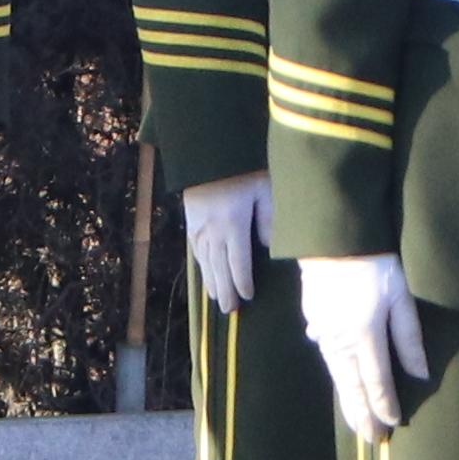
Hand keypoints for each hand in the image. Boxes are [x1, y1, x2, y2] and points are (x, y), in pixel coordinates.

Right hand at [179, 172, 269, 312]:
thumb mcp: (264, 188)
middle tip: (230, 311)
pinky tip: (205, 272)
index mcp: (233, 223)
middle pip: (219, 267)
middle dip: (225, 290)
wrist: (209, 148)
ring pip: (204, 261)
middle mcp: (212, 229)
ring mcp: (198, 224)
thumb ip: (268, 218)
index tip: (248, 297)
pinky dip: (200, 264)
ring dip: (211, 282)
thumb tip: (268, 248)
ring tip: (216, 300)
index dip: (242, 282)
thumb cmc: (243, 165)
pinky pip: (195, 248)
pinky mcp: (190, 218)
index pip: (238, 262)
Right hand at [299, 252, 427, 441]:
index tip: (392, 425)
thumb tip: (420, 374)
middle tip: (370, 440)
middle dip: (362, 416)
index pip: (377, 382)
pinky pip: (326, 357)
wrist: (334, 236)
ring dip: (347, 401)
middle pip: (352, 387)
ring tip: (355, 423)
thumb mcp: (401, 296)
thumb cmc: (375, 260)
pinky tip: (340, 382)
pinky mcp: (314, 321)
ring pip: (336, 376)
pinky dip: (335, 376)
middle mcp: (341, 340)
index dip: (385, 406)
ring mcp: (323, 331)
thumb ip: (409, 338)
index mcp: (365, 335)